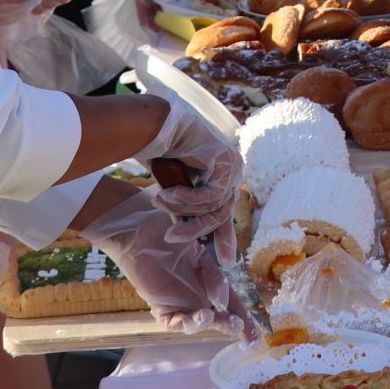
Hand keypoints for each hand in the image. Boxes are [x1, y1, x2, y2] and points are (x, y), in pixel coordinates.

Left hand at [82, 188, 257, 340]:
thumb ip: (213, 273)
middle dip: (231, 326)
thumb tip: (222, 297)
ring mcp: (179, 303)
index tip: (257, 335)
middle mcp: (197, 296)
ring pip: (198, 323)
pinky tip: (198, 317)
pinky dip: (187, 323)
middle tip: (241, 329)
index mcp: (210, 282)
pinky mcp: (161, 307)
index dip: (245, 318)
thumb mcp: (201, 252)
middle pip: (218, 318)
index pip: (231, 303)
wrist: (141, 230)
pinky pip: (175, 322)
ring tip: (217, 319)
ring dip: (210, 324)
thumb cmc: (171, 234)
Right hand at [135, 99, 241, 262]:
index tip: (226, 262)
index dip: (226, 239)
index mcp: (224, 178)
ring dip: (183, 209)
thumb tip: (187, 237)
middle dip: (196, 230)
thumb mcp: (177, 190)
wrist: (157, 126)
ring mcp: (232, 166)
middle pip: (222, 214)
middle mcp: (232, 172)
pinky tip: (168, 192)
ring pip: (214, 206)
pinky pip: (210, 194)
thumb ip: (188, 210)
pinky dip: (187, 198)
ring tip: (160, 202)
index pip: (226, 213)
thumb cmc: (162, 155)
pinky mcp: (226, 161)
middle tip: (172, 238)